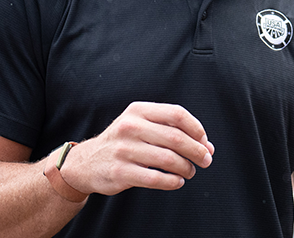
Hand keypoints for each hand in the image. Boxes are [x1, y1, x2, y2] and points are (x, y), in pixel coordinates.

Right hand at [59, 101, 214, 195]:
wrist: (87, 162)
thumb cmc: (124, 142)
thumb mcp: (141, 124)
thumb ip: (171, 130)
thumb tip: (206, 145)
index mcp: (139, 110)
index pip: (177, 114)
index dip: (197, 129)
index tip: (205, 142)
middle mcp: (130, 127)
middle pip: (176, 138)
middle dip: (197, 151)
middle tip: (206, 160)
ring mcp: (124, 149)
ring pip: (168, 159)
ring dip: (186, 168)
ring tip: (190, 171)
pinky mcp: (120, 172)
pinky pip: (155, 178)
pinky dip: (172, 181)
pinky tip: (177, 181)